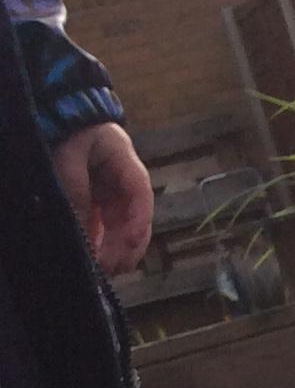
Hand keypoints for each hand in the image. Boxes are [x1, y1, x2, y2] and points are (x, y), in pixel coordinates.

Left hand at [51, 122, 153, 276]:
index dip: (138, 221)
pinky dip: (101, 243)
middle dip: (126, 246)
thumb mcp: (70, 156)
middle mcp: (126, 184)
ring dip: (115, 250)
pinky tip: (94, 258)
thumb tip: (83, 231)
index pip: (140, 196)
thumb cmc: (70, 131)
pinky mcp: (100, 203)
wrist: (60, 116)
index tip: (129, 244)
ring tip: (104, 270)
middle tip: (110, 268)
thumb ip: (76, 191)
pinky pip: (105, 227)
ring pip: (123, 228)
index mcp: (127, 166)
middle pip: (136, 219)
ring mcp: (115, 195)